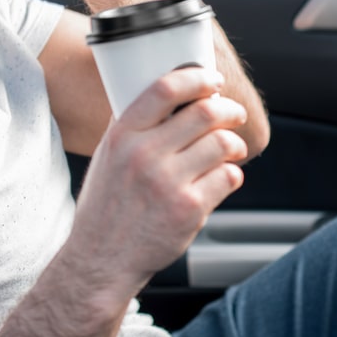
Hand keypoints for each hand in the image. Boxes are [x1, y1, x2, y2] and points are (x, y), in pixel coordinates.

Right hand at [65, 66, 247, 305]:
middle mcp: (144, 155)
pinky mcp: (189, 210)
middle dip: (228, 109)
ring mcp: (168, 183)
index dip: (197, 78)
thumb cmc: (105, 206)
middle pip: (204, 112)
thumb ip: (133, 126)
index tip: (212, 80)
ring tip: (231, 148)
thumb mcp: (106, 156)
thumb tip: (167, 95)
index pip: (165, 89)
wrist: (101, 258)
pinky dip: (232, 173)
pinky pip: (228, 177)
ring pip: (223, 143)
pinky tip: (222, 176)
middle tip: (233, 114)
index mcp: (122, 136)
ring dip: (235, 142)